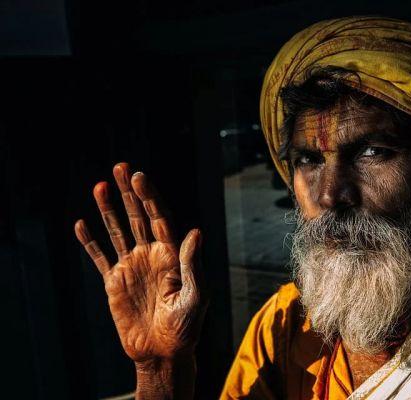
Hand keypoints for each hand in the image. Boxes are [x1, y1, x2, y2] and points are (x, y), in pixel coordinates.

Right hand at [74, 162, 206, 365]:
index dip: (150, 197)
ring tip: (100, 186)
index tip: (139, 177)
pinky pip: (99, 256)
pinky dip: (90, 242)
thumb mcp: (196, 295)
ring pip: (117, 230)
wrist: (163, 351)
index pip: (159, 217)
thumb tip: (195, 231)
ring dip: (108, 209)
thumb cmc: (186, 325)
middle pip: (138, 216)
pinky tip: (82, 224)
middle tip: (121, 167)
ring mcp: (132, 265)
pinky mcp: (114, 281)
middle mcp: (152, 254)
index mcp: (172, 254)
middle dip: (130, 192)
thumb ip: (192, 264)